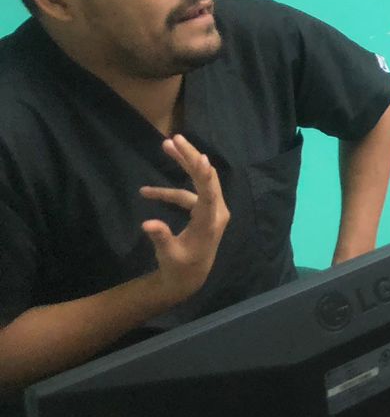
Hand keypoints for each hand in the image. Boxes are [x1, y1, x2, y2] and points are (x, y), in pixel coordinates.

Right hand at [138, 134, 230, 307]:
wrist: (188, 278)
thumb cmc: (179, 268)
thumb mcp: (168, 255)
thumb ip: (161, 238)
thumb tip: (147, 224)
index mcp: (210, 222)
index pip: (209, 193)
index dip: (204, 175)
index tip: (200, 157)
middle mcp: (216, 211)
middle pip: (206, 179)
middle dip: (191, 158)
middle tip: (175, 138)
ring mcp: (211, 210)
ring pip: (198, 183)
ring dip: (182, 165)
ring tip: (165, 146)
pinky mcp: (203, 211)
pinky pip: (188, 194)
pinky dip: (169, 191)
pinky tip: (147, 191)